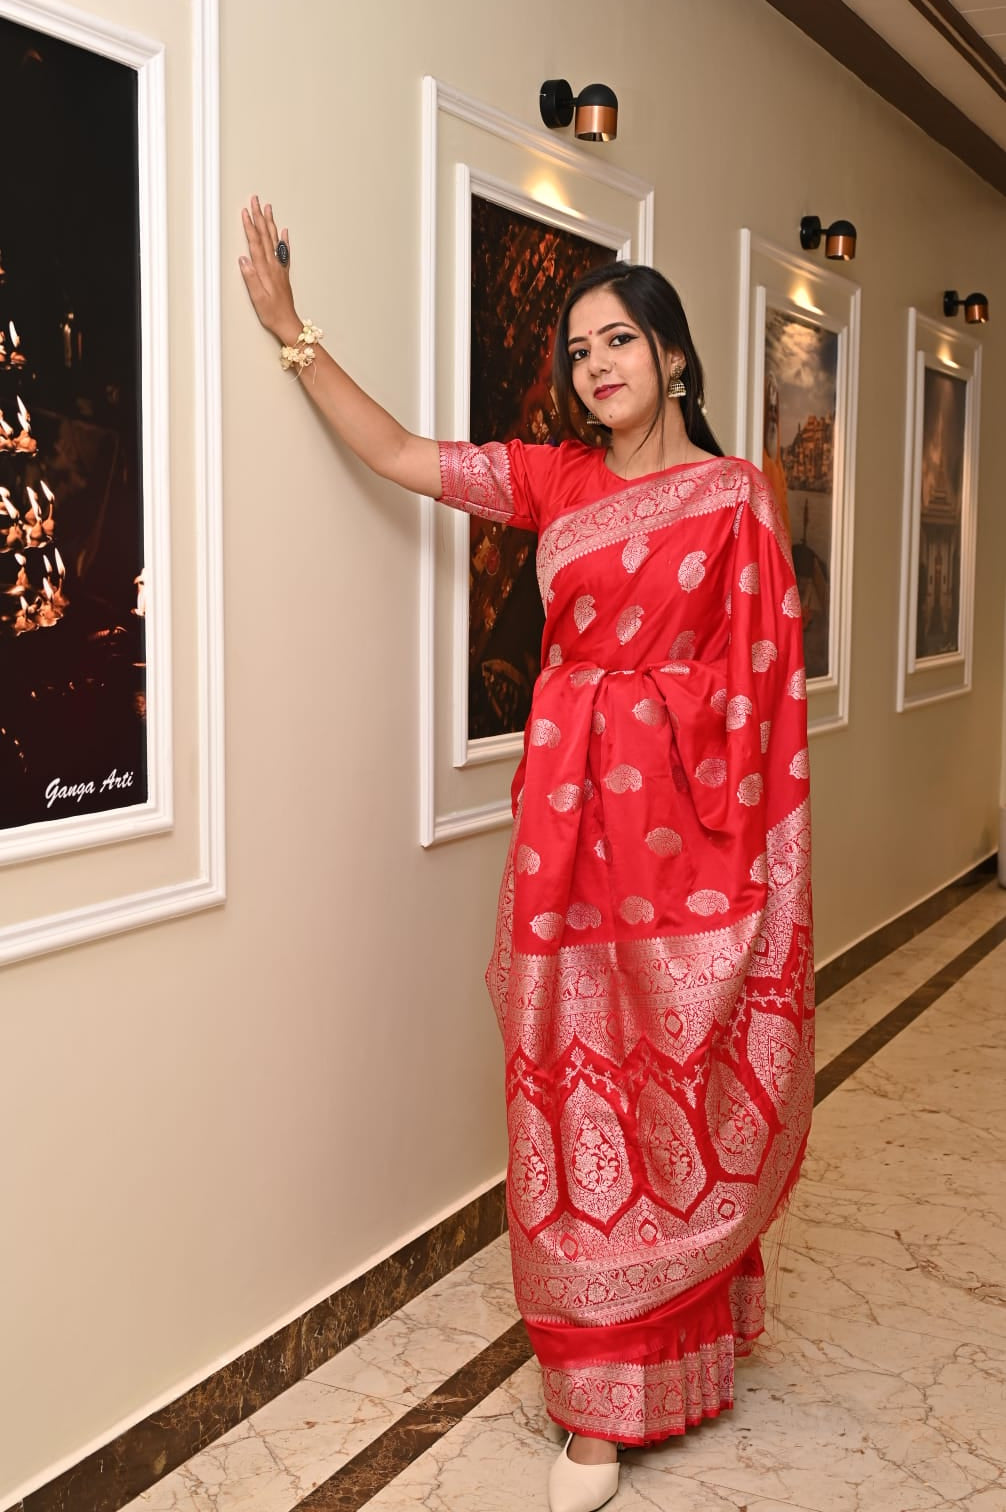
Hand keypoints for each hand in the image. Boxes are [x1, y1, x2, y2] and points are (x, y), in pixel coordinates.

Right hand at [239, 196, 301, 344]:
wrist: (288, 323)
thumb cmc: (272, 313)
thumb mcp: (257, 298)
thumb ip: (250, 278)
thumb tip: (243, 259)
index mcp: (265, 270)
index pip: (255, 243)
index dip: (250, 227)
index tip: (245, 212)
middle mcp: (273, 266)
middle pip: (265, 236)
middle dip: (259, 217)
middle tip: (255, 200)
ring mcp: (280, 268)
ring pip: (274, 240)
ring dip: (270, 223)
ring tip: (268, 208)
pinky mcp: (283, 274)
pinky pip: (284, 252)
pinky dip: (283, 240)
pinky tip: (284, 231)